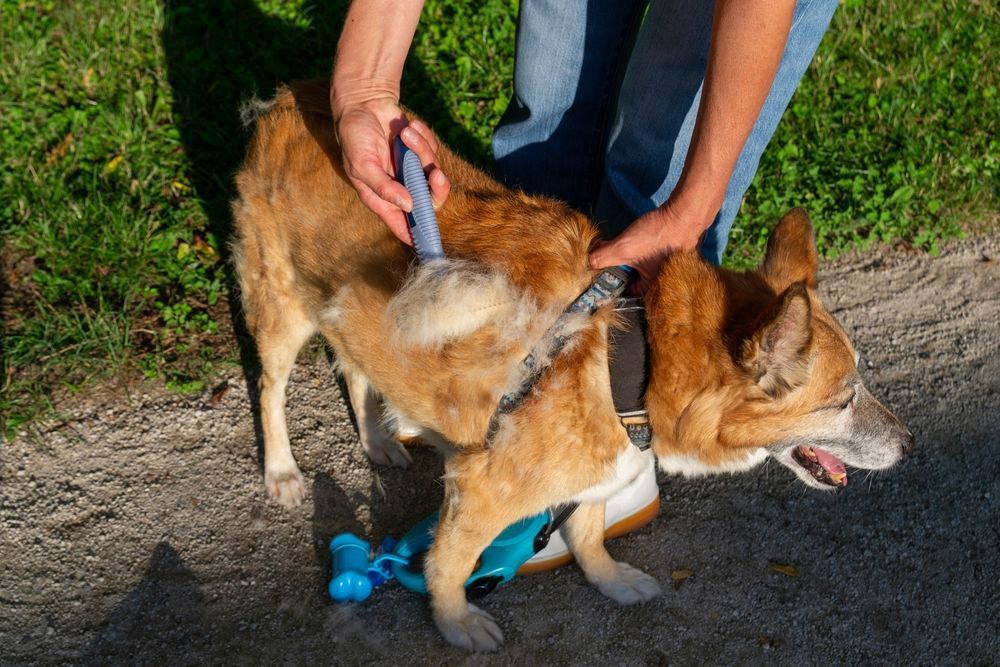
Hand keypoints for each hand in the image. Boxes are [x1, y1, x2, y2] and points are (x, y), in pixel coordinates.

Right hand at [334, 97, 449, 244]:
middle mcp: (400, 188)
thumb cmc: (355, 137)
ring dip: (422, 149)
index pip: (403, 226)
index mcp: (383, 199)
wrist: (363, 103)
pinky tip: (409, 127)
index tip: (432, 243)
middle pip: (430, 202)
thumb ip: (383, 187)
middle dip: (436, 188)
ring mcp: (412, 170)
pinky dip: (423, 137)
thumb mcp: (362, 164)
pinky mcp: (420, 152)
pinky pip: (433, 151)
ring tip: (405, 132)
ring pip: (433, 172)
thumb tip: (408, 206)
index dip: (418, 236)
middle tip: (436, 173)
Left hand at [588, 200, 707, 294]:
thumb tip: (588, 262)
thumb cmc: (659, 235)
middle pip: (633, 276)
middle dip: (620, 266)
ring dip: (629, 255)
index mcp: (653, 286)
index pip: (628, 291)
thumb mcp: (624, 248)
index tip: (602, 272)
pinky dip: (641, 246)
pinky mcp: (671, 249)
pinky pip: (650, 253)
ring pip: (641, 263)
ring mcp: (668, 264)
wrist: (685, 213)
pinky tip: (637, 236)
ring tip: (620, 244)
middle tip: (609, 255)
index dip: (613, 282)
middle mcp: (662, 279)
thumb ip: (603, 258)